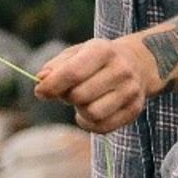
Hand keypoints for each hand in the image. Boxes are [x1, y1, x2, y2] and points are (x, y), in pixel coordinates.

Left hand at [33, 36, 161, 134]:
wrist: (137, 63)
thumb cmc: (97, 59)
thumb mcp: (76, 53)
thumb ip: (55, 66)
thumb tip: (40, 80)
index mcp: (103, 50)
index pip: (73, 73)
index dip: (51, 85)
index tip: (40, 91)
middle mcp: (120, 70)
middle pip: (80, 95)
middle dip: (66, 97)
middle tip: (67, 92)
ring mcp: (130, 91)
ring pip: (93, 113)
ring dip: (80, 111)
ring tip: (81, 101)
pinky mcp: (134, 109)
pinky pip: (103, 127)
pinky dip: (89, 123)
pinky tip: (88, 113)